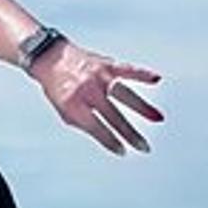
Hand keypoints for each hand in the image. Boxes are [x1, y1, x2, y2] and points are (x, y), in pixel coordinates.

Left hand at [33, 42, 164, 154]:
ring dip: (143, 108)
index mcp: (73, 104)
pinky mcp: (106, 64)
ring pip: (125, 94)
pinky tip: (156, 78)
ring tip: (157, 118)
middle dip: (130, 133)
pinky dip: (142, 73)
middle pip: (113, 115)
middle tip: (143, 146)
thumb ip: (84, 124)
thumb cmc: (56, 86)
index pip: (96, 127)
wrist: (49, 57)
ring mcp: (98, 75)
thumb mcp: (62, 110)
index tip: (122, 151)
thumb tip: (107, 137)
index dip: (110, 141)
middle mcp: (87, 89)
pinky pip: (127, 69)